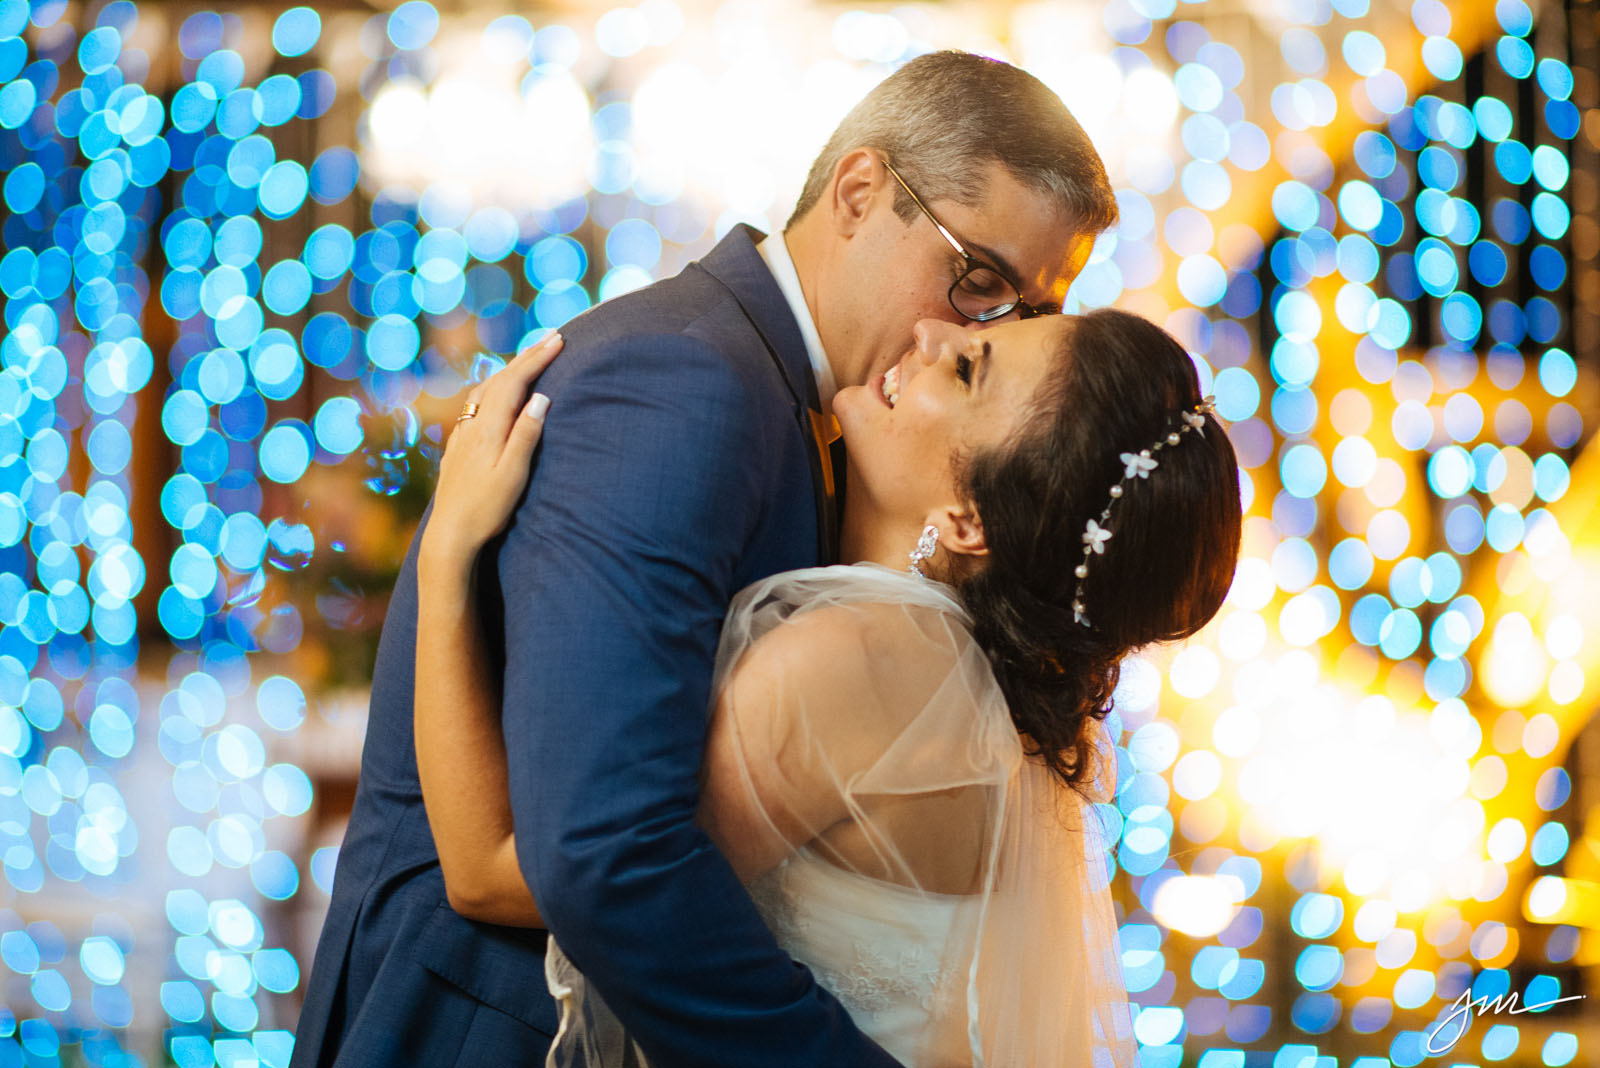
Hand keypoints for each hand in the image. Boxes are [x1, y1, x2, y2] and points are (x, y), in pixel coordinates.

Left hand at [421, 332, 562, 566]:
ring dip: (508, 371)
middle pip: (500, 381)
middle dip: (526, 358)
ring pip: (484, 391)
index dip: (538, 359)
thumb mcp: (513, 474)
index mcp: (488, 428)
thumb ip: (526, 434)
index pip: (516, 382)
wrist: (450, 535)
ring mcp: (462, 436)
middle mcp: (472, 425)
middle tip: (550, 339)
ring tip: (527, 361)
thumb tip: (541, 397)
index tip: (559, 340)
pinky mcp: (457, 448)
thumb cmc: (487, 509)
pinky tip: (494, 396)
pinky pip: (475, 405)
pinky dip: (492, 390)